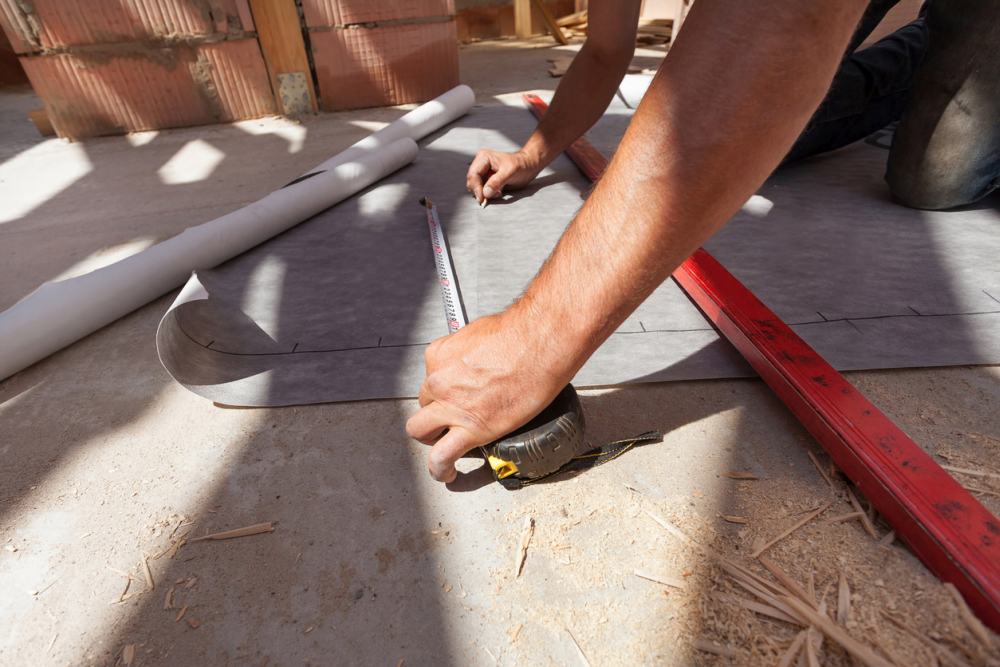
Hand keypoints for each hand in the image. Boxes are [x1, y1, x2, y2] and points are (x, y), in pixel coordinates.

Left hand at [405, 310, 569, 482]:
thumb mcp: (480, 333)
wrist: (540, 344)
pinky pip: (442, 456)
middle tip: (451, 416)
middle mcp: (440, 381)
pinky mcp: (470, 429)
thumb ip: (469, 352)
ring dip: (431, 438)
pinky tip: (446, 472)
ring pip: (421, 431)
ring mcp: (451, 406)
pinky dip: (440, 469)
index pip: (430, 377)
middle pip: (424, 404)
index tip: (455, 392)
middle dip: (436, 411)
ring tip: (442, 444)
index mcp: (440, 356)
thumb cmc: (520, 335)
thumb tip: (475, 360)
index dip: (443, 388)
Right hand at [466, 149, 542, 203]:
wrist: (527, 167)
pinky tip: (498, 192)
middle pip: (472, 181)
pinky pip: (481, 189)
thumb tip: (485, 193)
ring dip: (484, 193)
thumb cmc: (520, 166)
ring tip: (498, 192)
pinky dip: (487, 194)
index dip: (476, 188)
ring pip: (475, 187)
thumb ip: (497, 182)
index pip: (473, 175)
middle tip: (491, 196)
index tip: (482, 198)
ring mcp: (482, 172)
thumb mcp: (509, 172)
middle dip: (480, 191)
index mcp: (483, 157)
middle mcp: (480, 164)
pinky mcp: (486, 179)